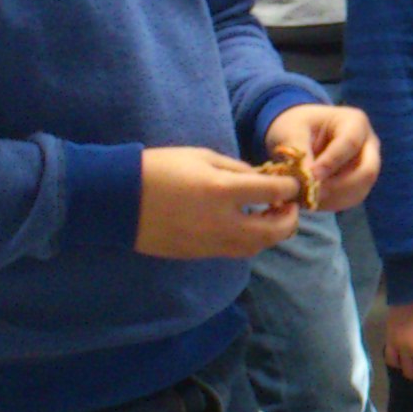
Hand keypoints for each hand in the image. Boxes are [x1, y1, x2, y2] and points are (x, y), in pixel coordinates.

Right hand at [135, 148, 299, 259]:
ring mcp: (210, 243)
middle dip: (289, 219)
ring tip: (268, 216)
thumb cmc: (159, 169)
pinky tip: (244, 225)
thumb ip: (236, 169)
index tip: (293, 183)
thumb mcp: (201, 157)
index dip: (291, 187)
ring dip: (270, 234)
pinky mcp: (198, 254)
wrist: (118, 200)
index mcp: (223, 191)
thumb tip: (261, 180)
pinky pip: (234, 252)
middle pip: (274, 231)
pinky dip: (248, 241)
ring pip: (256, 247)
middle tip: (288, 206)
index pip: (274, 192)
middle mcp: (222, 223)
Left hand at [263, 103, 378, 212]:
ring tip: (304, 198)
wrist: (299, 133)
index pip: (351, 144)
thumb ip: (300, 152)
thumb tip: (308, 180)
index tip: (310, 177)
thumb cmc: (296, 125)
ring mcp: (368, 165)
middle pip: (367, 171)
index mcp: (355, 122)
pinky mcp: (360, 182)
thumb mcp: (292, 131)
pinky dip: (331, 204)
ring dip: (332, 199)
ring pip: (360, 190)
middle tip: (310, 194)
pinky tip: (310, 200)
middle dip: (338, 187)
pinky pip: (351, 199)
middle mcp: (369, 144)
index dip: (331, 163)